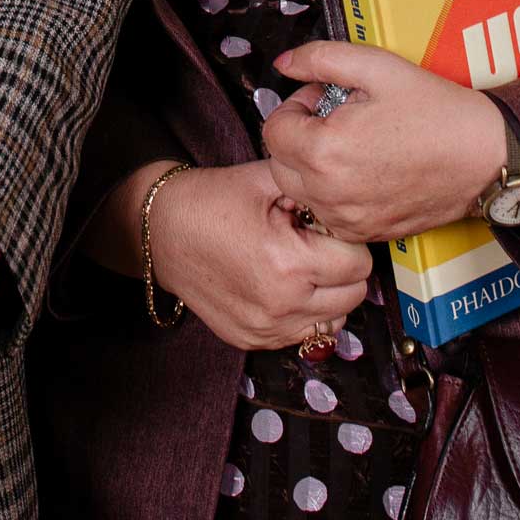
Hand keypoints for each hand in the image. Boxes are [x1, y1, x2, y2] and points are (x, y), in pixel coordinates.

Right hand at [146, 160, 372, 352]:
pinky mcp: (252, 340)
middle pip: (353, 295)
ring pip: (335, 320)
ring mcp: (265, 329)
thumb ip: (314, 190)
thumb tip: (348, 205)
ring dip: (328, 294)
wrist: (160, 232)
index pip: (358, 263)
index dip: (346, 239)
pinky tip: (282, 284)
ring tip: (300, 267)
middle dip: (343, 267)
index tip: (324, 228)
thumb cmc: (210, 202)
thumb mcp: (266, 180)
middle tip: (315, 245)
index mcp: (288, 263)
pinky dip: (304, 311)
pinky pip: (304, 333)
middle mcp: (280, 305)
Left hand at [262, 41, 506, 240]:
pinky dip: (331, 193)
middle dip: (297, 136)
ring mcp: (347, 218)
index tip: (321, 98)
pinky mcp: (365, 233)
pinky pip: (325, 214)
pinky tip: (362, 171)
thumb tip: (285, 62)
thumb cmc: (438, 113)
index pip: (273, 129)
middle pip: (279, 163)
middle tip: (334, 118)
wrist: (486, 156)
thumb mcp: (377, 67)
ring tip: (350, 143)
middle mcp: (330, 192)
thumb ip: (321, 59)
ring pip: (299, 191)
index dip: (295, 106)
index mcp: (325, 151)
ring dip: (311, 166)